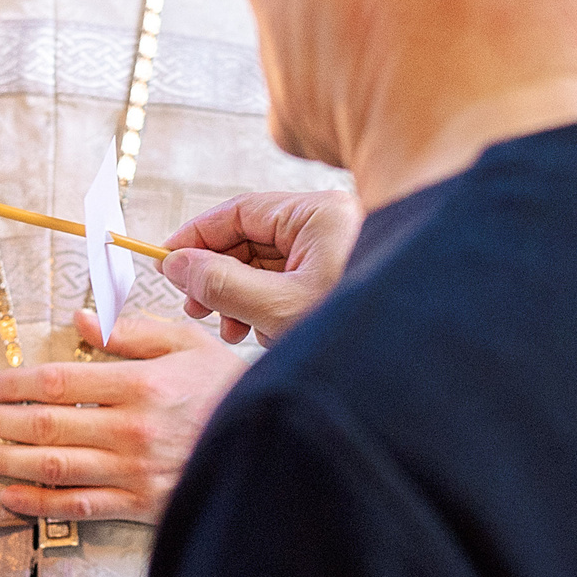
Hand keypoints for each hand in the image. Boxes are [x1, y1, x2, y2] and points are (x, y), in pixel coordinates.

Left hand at [0, 310, 245, 522]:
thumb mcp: (187, 342)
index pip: (60, 382)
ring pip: (54, 467)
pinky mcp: (141, 503)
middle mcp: (131, 428)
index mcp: (140, 383)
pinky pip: (78, 506)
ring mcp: (134, 470)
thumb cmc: (226, 387)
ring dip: (5, 462)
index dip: (16, 385)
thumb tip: (80, 319)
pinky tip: (9, 495)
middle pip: (47, 425)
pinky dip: (39, 503)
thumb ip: (130, 332)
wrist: (275, 443)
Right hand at [162, 189, 362, 345]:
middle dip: (219, 274)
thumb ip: (221, 283)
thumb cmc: (357, 331)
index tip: (166, 259)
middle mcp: (331, 225)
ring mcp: (337, 251)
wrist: (409, 364)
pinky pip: (288, 282)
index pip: (239, 211)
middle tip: (194, 305)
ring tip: (232, 329)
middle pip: (252, 238)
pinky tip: (261, 333)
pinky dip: (265, 306)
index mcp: (320, 214)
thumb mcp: (277, 308)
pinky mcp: (339, 277)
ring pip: (267, 264)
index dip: (197, 236)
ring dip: (240, 297)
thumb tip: (177, 264)